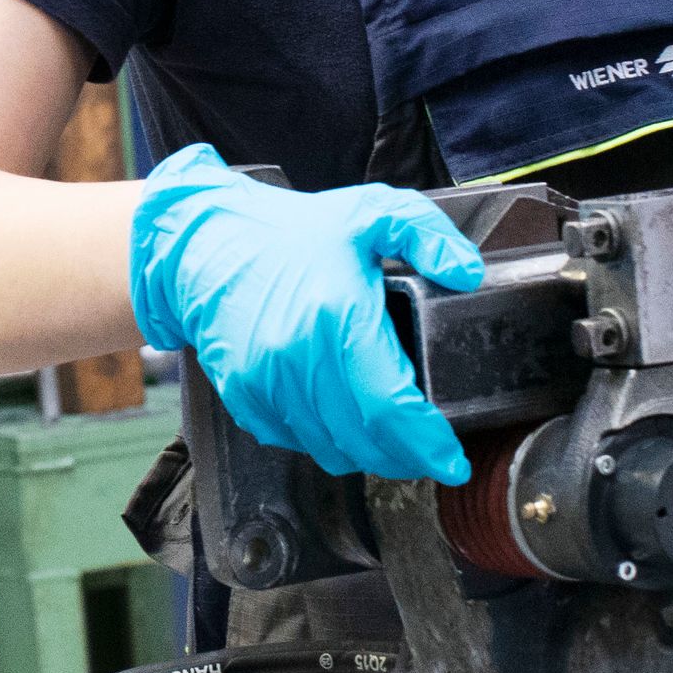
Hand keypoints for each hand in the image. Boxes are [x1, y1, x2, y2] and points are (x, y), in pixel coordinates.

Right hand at [126, 143, 483, 483]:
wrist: (205, 243)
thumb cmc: (290, 230)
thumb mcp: (370, 211)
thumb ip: (427, 234)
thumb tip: (467, 271)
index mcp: (337, 316)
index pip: (391, 408)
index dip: (428, 445)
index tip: (454, 461)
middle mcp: (297, 357)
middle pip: (365, 440)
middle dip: (406, 456)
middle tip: (428, 450)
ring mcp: (265, 382)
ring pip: (330, 449)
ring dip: (366, 453)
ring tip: (386, 435)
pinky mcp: (244, 396)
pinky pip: (295, 440)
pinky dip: (324, 440)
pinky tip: (339, 416)